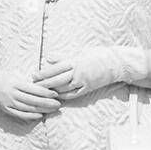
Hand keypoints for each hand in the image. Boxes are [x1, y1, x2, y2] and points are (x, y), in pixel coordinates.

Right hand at [0, 69, 59, 120]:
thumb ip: (29, 80)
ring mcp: (8, 102)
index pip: (33, 89)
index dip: (45, 92)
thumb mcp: (17, 75)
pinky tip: (40, 115)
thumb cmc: (7, 79)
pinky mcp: (6, 109)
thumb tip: (46, 83)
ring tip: (52, 110)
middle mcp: (11, 93)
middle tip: (58, 104)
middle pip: (32, 100)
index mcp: (15, 83)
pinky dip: (31, 116)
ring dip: (42, 110)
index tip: (55, 94)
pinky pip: (20, 114)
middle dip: (47, 103)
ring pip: (27, 108)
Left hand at [33, 47, 148, 101]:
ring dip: (51, 91)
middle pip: (57, 80)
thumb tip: (48, 58)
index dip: (43, 73)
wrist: (117, 63)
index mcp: (75, 62)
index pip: (55, 69)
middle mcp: (78, 73)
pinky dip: (63, 96)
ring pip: (64, 88)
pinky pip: (73, 94)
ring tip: (41, 92)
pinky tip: (56, 97)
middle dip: (44, 83)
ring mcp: (83, 82)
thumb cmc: (98, 55)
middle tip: (33, 85)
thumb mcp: (80, 52)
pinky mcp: (88, 88)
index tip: (33, 75)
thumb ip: (63, 57)